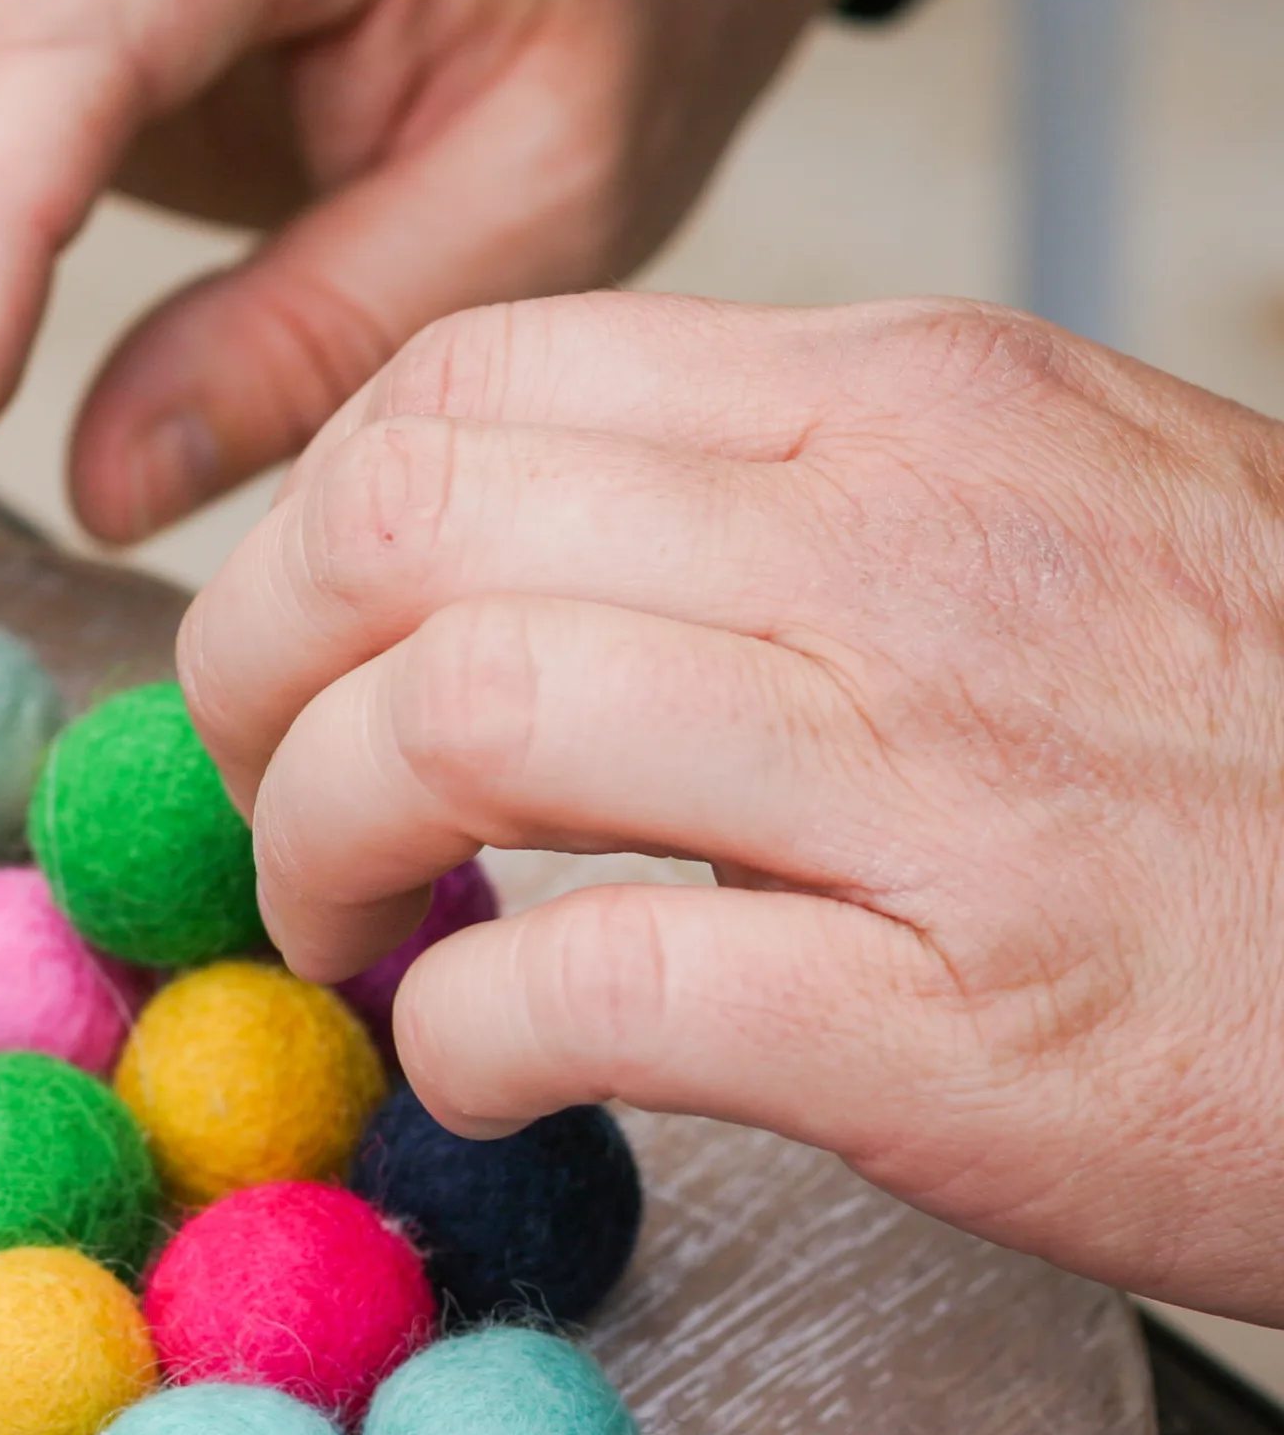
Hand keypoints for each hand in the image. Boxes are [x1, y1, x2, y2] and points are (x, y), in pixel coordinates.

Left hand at [179, 291, 1283, 1319]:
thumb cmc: (1280, 756)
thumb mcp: (1061, 513)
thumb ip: (797, 499)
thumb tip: (518, 564)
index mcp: (915, 396)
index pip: (473, 375)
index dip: (317, 515)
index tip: (305, 633)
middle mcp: (903, 537)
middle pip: (401, 522)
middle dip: (253, 665)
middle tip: (268, 784)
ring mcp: (931, 768)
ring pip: (450, 719)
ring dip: (320, 840)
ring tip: (339, 923)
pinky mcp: (954, 1013)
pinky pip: (586, 984)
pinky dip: (463, 1031)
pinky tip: (474, 1060)